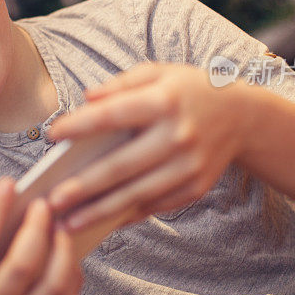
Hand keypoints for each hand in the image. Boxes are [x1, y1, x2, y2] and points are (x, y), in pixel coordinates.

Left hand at [46, 61, 249, 231]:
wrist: (242, 116)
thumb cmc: (188, 90)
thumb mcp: (158, 72)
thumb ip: (121, 83)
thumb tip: (86, 98)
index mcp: (164, 101)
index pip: (114, 114)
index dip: (80, 125)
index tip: (51, 135)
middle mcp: (178, 136)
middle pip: (122, 166)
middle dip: (84, 186)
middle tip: (52, 200)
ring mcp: (189, 166)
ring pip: (136, 194)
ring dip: (99, 211)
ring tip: (68, 222)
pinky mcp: (195, 188)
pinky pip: (154, 205)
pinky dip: (126, 215)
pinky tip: (100, 221)